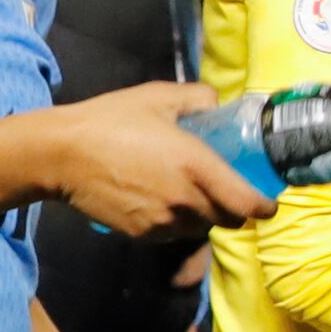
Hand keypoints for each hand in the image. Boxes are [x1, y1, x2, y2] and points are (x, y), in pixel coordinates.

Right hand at [45, 81, 267, 238]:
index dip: (263, 207)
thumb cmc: (111, 120)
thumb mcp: (158, 97)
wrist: (61, 154)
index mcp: (197, 167)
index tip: (269, 203)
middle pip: (228, 220)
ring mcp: (163, 222)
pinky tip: (161, 199)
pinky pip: (172, 234)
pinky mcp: (142, 234)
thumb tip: (217, 104)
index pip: (246, 204)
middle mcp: (186, 201)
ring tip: (189, 192)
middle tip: (228, 191)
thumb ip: (197, 98)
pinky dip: (176, 222)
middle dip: (234, 209)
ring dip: (204, 216)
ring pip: (200, 228)